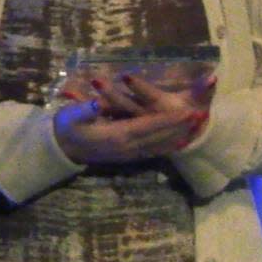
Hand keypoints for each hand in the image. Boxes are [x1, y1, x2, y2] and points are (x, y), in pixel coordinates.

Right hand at [54, 71, 210, 164]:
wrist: (60, 149)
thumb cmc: (66, 127)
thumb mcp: (71, 116)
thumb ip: (85, 110)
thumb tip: (96, 104)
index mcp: (116, 135)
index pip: (149, 126)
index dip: (169, 119)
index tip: (188, 111)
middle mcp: (126, 148)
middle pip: (159, 137)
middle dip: (180, 127)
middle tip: (201, 116)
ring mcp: (128, 155)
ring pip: (159, 146)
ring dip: (178, 136)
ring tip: (196, 128)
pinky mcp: (127, 157)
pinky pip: (153, 152)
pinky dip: (168, 146)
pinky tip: (178, 141)